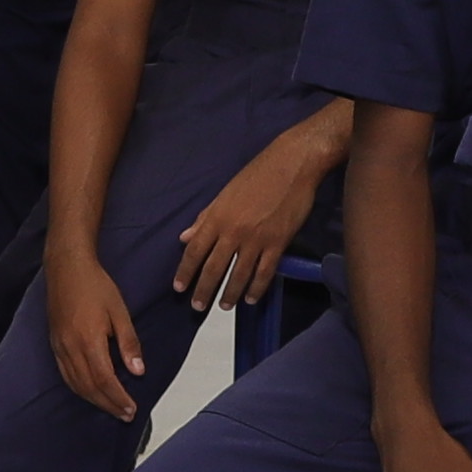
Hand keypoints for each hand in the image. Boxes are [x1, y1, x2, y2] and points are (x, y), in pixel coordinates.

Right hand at [42, 250, 148, 421]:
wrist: (67, 268)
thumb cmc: (95, 285)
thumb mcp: (119, 312)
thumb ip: (128, 343)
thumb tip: (137, 371)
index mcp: (89, 340)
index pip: (105, 379)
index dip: (118, 398)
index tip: (132, 409)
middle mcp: (71, 348)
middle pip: (90, 387)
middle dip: (108, 404)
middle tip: (125, 415)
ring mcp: (60, 347)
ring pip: (76, 384)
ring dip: (94, 400)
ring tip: (111, 408)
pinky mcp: (54, 344)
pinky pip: (66, 375)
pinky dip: (79, 389)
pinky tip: (90, 392)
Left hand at [171, 133, 334, 311]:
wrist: (292, 164)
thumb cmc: (257, 175)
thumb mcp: (225, 193)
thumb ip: (205, 217)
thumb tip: (185, 237)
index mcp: (217, 217)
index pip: (195, 251)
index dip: (185, 272)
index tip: (179, 288)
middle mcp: (234, 231)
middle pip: (214, 268)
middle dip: (204, 290)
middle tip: (197, 307)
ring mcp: (256, 239)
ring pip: (239, 274)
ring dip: (230, 294)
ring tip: (224, 306)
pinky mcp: (278, 243)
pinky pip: (265, 272)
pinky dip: (257, 288)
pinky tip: (251, 298)